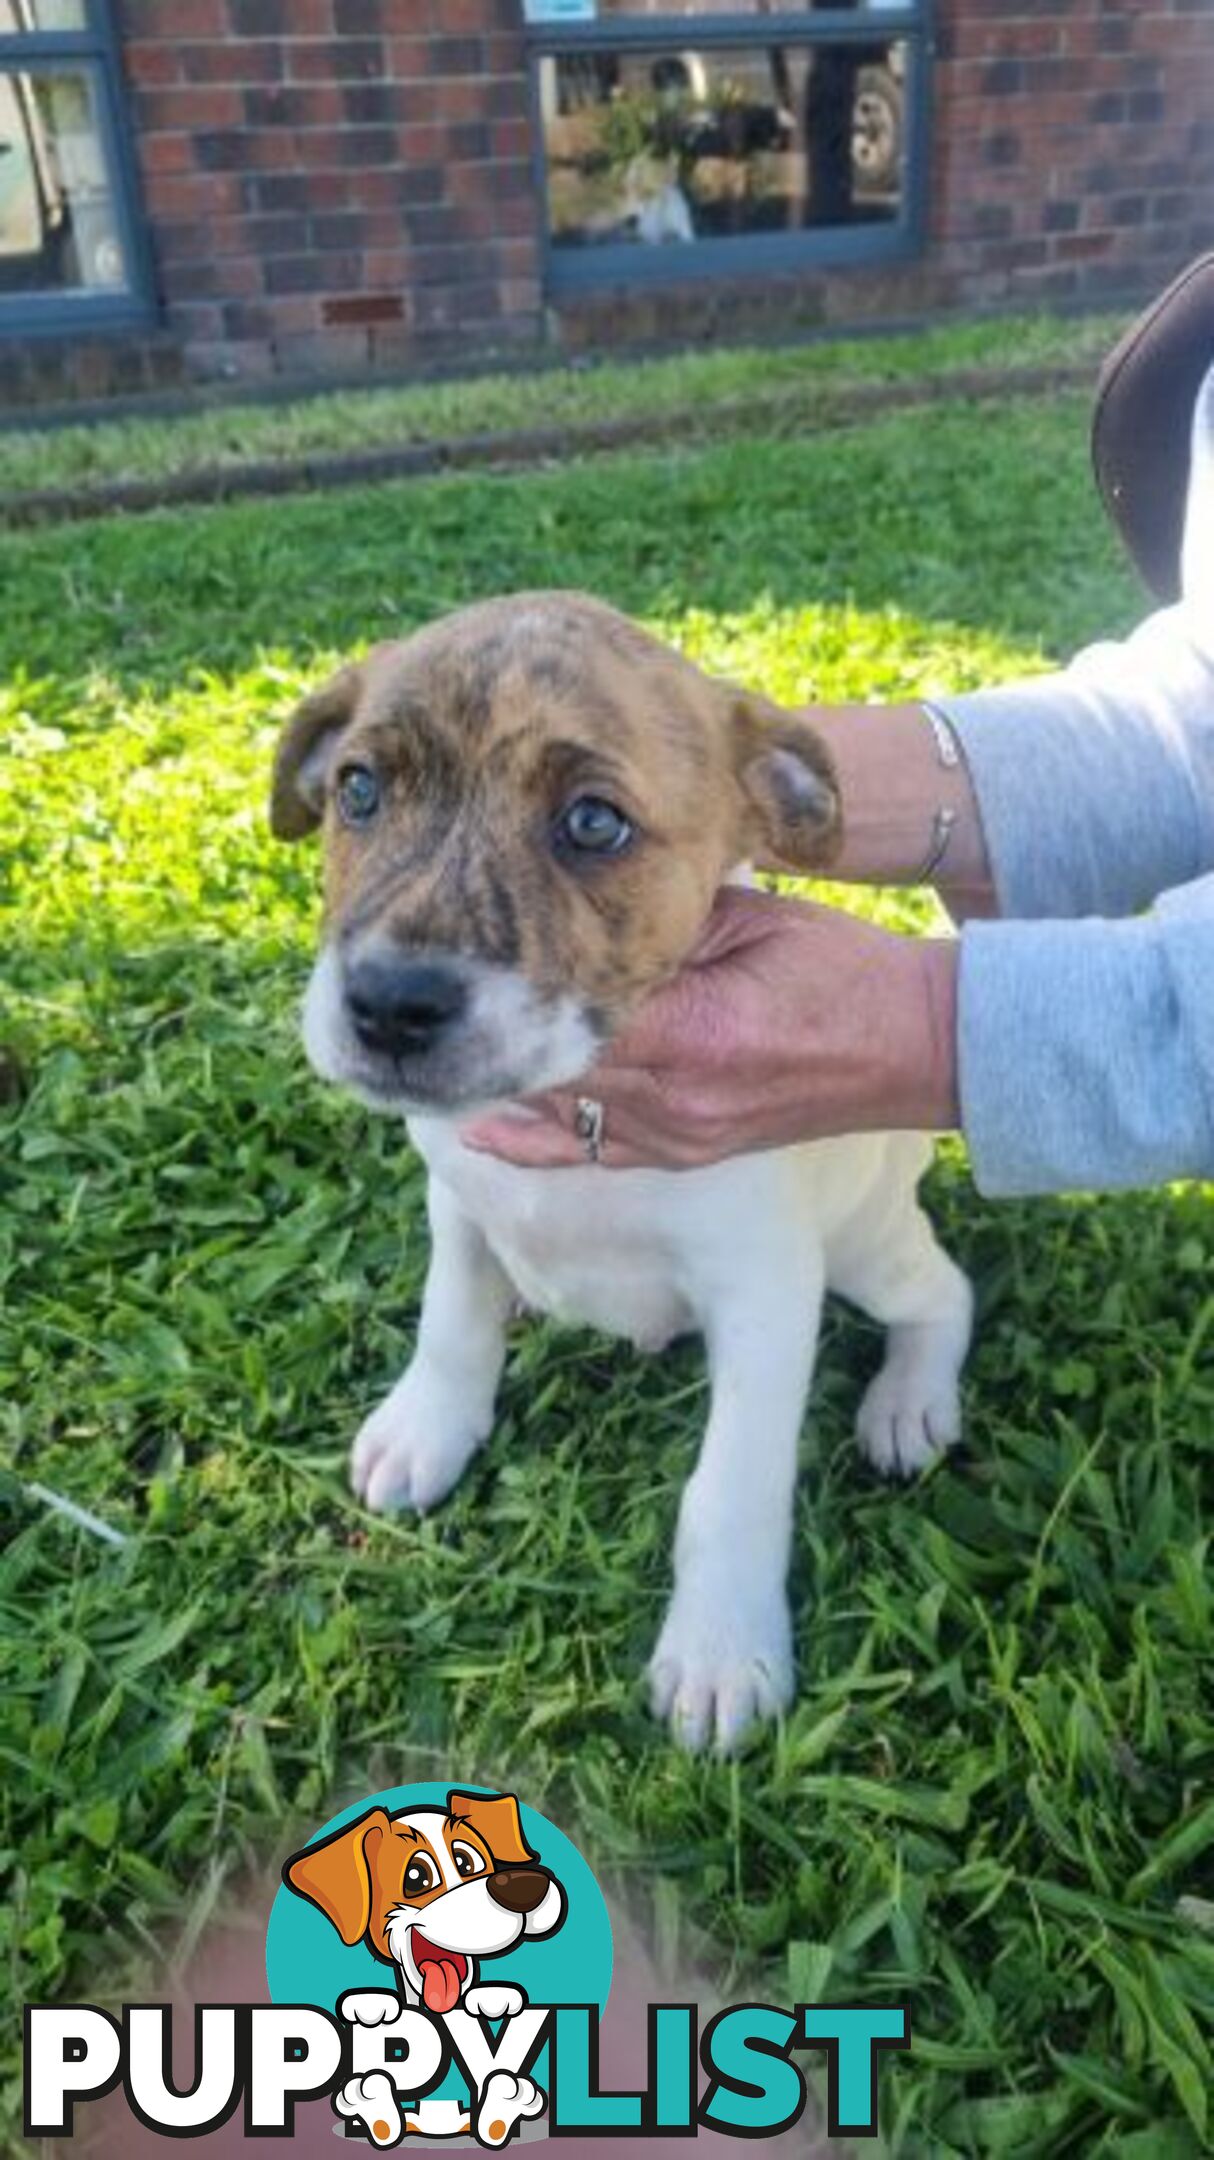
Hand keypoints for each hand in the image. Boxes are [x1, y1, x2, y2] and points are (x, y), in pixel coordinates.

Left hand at [463, 886, 958, 1171]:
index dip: (502, 998)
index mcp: (694, 1030)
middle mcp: (678, 1098)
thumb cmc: (839, 972)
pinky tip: (477, 1127)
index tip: (444, 974)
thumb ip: (667, 921)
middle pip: (548, 1074)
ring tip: (426, 1064)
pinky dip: (534, 1136)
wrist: (914, 1049)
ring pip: (560, 1117)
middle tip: (406, 1022)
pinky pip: (591, 1153)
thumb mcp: (753, 922)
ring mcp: (682, 1136)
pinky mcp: (689, 1153)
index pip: (570, 1018)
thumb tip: (580, 897)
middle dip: (483, 1047)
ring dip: (499, 1088)